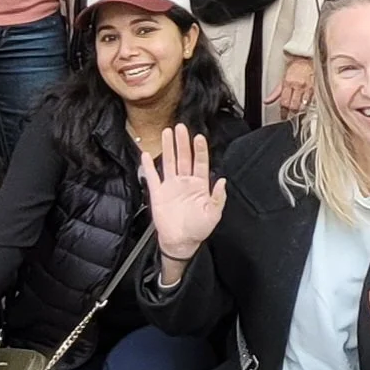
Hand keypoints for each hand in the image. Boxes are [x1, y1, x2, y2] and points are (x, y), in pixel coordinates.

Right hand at [136, 123, 226, 269]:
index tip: (199, 137)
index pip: (200, 163)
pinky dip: (148, 166)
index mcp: (199, 185)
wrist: (180, 242)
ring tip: (167, 132)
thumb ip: (218, 198)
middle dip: (182, 142)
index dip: (200, 150)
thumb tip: (223, 181)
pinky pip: (152, 177)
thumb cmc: (198, 229)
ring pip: (169, 162)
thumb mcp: (213, 215)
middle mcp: (185, 182)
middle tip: (181, 127)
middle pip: (183, 157)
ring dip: (168, 147)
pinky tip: (146, 154)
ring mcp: (171, 186)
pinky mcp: (158, 193)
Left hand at [275, 56, 315, 119]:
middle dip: (291, 114)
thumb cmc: (296, 67)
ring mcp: (309, 88)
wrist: (309, 57)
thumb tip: (267, 101)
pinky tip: (307, 107)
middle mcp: (298, 86)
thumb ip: (276, 92)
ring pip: (304, 106)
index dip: (283, 112)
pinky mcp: (317, 88)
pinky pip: (313, 101)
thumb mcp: (283, 78)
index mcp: (288, 83)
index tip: (283, 116)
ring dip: (300, 111)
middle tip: (290, 117)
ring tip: (298, 114)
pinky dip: (309, 106)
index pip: (284, 102)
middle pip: (294, 106)